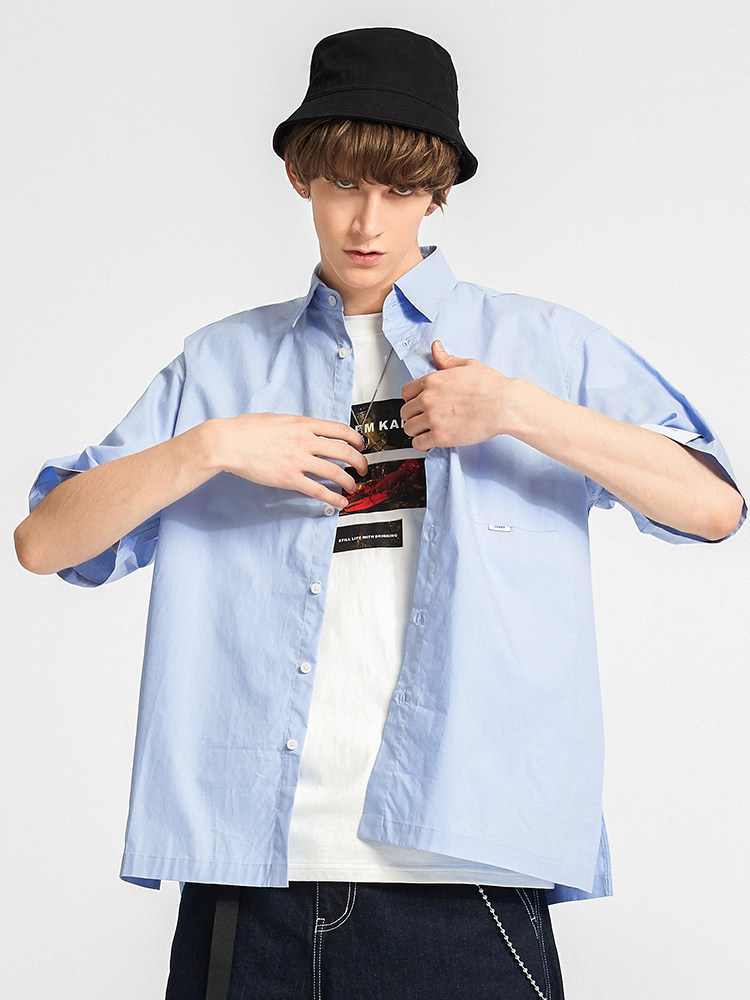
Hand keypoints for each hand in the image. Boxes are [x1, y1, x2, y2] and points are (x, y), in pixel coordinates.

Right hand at [211, 413, 367, 508]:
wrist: (228, 442)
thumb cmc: (247, 429)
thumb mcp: (278, 419)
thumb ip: (296, 425)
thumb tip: (306, 430)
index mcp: (303, 424)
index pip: (340, 430)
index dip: (356, 439)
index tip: (360, 446)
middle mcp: (305, 441)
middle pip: (344, 451)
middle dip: (359, 461)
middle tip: (362, 468)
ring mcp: (298, 460)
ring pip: (335, 472)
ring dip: (349, 481)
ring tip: (353, 487)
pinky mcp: (289, 478)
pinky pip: (318, 490)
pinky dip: (333, 497)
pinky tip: (340, 502)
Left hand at [400, 341, 510, 449]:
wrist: (504, 405)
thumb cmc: (491, 386)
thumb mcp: (467, 365)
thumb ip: (447, 359)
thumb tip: (436, 348)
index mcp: (432, 381)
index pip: (406, 392)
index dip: (413, 400)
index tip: (419, 405)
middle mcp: (428, 399)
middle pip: (405, 412)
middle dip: (414, 416)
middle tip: (424, 419)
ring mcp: (433, 418)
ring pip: (409, 428)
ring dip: (417, 430)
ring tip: (427, 431)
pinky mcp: (440, 437)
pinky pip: (418, 443)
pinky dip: (422, 444)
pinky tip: (430, 441)